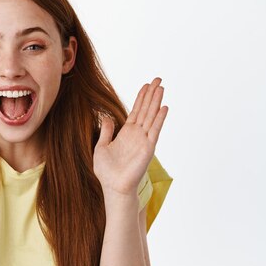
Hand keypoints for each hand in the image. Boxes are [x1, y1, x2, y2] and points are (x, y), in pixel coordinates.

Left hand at [93, 77, 167, 198]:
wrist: (113, 186)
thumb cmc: (107, 171)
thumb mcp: (101, 147)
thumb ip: (106, 132)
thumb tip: (106, 117)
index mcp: (126, 133)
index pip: (136, 111)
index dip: (141, 98)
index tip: (146, 85)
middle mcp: (137, 135)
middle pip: (146, 110)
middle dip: (152, 94)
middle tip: (158, 79)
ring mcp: (144, 140)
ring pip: (151, 116)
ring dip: (156, 101)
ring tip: (161, 87)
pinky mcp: (148, 148)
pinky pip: (154, 130)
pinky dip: (159, 119)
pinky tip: (164, 107)